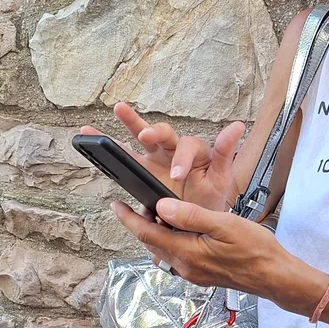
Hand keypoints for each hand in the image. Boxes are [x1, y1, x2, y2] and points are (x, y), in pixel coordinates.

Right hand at [79, 103, 244, 211]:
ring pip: (141, 137)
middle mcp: (173, 151)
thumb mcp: (223, 177)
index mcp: (194, 152)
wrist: (198, 219)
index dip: (182, 159)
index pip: (187, 147)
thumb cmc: (212, 196)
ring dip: (130, 123)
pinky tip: (90, 134)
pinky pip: (124, 156)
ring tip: (118, 108)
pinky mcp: (142, 170)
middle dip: (153, 132)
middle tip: (146, 137)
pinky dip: (109, 145)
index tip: (178, 175)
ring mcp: (156, 159)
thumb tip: (238, 126)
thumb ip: (226, 152)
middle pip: (162, 133)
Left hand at [112, 196, 286, 297]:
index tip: (116, 205)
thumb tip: (162, 206)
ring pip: (163, 251)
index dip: (129, 219)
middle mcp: (185, 267)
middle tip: (136, 204)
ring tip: (158, 214)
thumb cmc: (256, 250)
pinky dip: (171, 242)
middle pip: (152, 243)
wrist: (275, 276)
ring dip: (156, 233)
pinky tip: (181, 232)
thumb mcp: (224, 224)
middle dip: (140, 224)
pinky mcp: (201, 275)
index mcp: (187, 253)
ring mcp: (193, 273)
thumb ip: (191, 215)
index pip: (147, 234)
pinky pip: (177, 257)